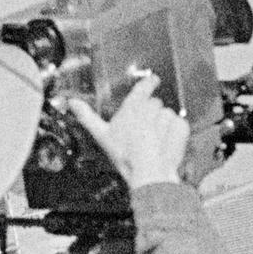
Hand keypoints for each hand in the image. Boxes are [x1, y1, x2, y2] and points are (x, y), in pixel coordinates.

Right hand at [68, 71, 189, 190]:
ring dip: (163, 125)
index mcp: (132, 106)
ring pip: (168, 114)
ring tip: (154, 141)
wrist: (147, 172)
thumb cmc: (124, 155)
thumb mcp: (101, 135)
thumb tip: (72, 102)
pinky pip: (180, 124)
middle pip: (155, 104)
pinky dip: (176, 133)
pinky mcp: (180, 127)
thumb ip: (87, 116)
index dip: (150, 82)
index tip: (154, 80)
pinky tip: (166, 143)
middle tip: (144, 132)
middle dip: (151, 115)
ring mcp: (167, 117)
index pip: (144, 86)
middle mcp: (151, 107)